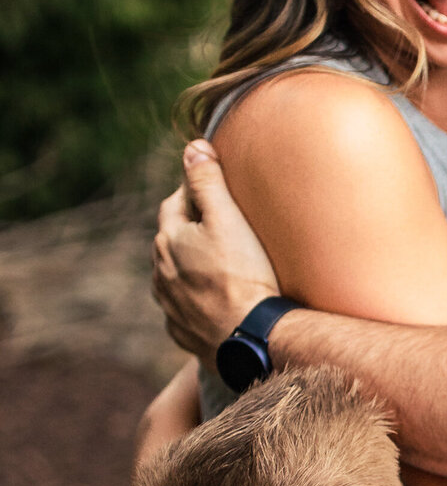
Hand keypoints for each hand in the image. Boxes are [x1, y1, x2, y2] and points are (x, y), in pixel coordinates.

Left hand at [152, 141, 278, 363]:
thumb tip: (192, 147)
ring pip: (175, 272)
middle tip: (223, 222)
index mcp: (168, 240)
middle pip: (172, 238)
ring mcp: (169, 304)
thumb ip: (208, 182)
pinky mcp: (182, 330)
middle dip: (192, 227)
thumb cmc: (242, 275)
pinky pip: (184, 304)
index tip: (217, 188)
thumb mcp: (228, 219)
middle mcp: (160, 272)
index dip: (195, 191)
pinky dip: (197, 295)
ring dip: (192, 263)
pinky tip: (217, 296)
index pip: (175, 203)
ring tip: (220, 260)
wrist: (248, 338)